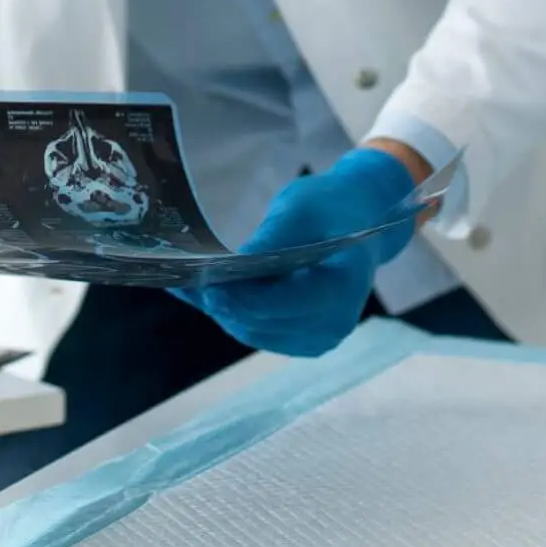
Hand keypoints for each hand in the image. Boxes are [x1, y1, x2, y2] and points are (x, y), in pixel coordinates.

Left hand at [178, 147, 420, 357]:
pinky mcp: (302, 340)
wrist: (359, 220)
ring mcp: (320, 337)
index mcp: (343, 288)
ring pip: (253, 331)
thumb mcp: (300, 209)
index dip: (241, 296)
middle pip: (262, 323)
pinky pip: (258, 331)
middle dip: (223, 302)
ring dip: (222, 310)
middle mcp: (334, 323)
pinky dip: (233, 313)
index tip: (206, 281)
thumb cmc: (332, 206)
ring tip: (187, 285)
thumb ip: (268, 241)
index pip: (281, 303)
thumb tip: (226, 268)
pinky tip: (205, 293)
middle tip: (186, 281)